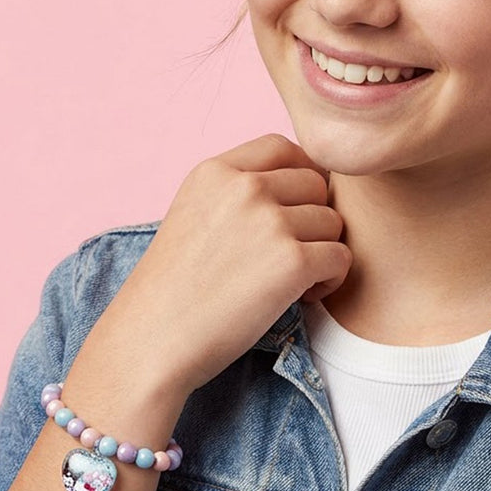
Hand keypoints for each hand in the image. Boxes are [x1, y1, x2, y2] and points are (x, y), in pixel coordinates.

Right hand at [86, 133, 351, 397]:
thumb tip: (305, 181)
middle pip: (315, 184)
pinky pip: (340, 257)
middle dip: (312, 219)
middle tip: (290, 254)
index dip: (300, 174)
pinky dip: (330, 280)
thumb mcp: (193, 214)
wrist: (150, 343)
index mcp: (215, 170)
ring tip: (291, 281)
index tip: (296, 208)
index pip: (282, 147)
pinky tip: (301, 297)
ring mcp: (269, 221)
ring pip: (332, 222)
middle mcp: (244, 186)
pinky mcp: (292, 261)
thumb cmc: (174, 290)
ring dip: (322, 252)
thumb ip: (238, 192)